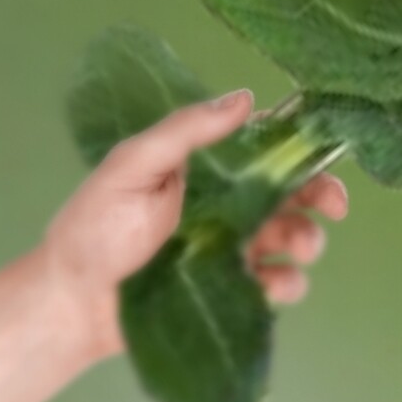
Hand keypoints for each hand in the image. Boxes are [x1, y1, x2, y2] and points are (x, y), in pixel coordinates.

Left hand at [41, 90, 348, 359]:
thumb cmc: (97, 226)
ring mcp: (234, 248)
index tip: (326, 152)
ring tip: (299, 249)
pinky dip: (288, 284)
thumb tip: (245, 96)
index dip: (303, 148)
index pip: (269, 148)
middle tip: (333, 208)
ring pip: (293, 236)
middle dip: (322, 196)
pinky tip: (277, 284)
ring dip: (309, 240)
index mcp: (213, 169)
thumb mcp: (134, 166)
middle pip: (295, 192)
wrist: (69, 304)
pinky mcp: (232, 290)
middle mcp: (231, 204)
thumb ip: (186, 132)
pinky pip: (275, 285)